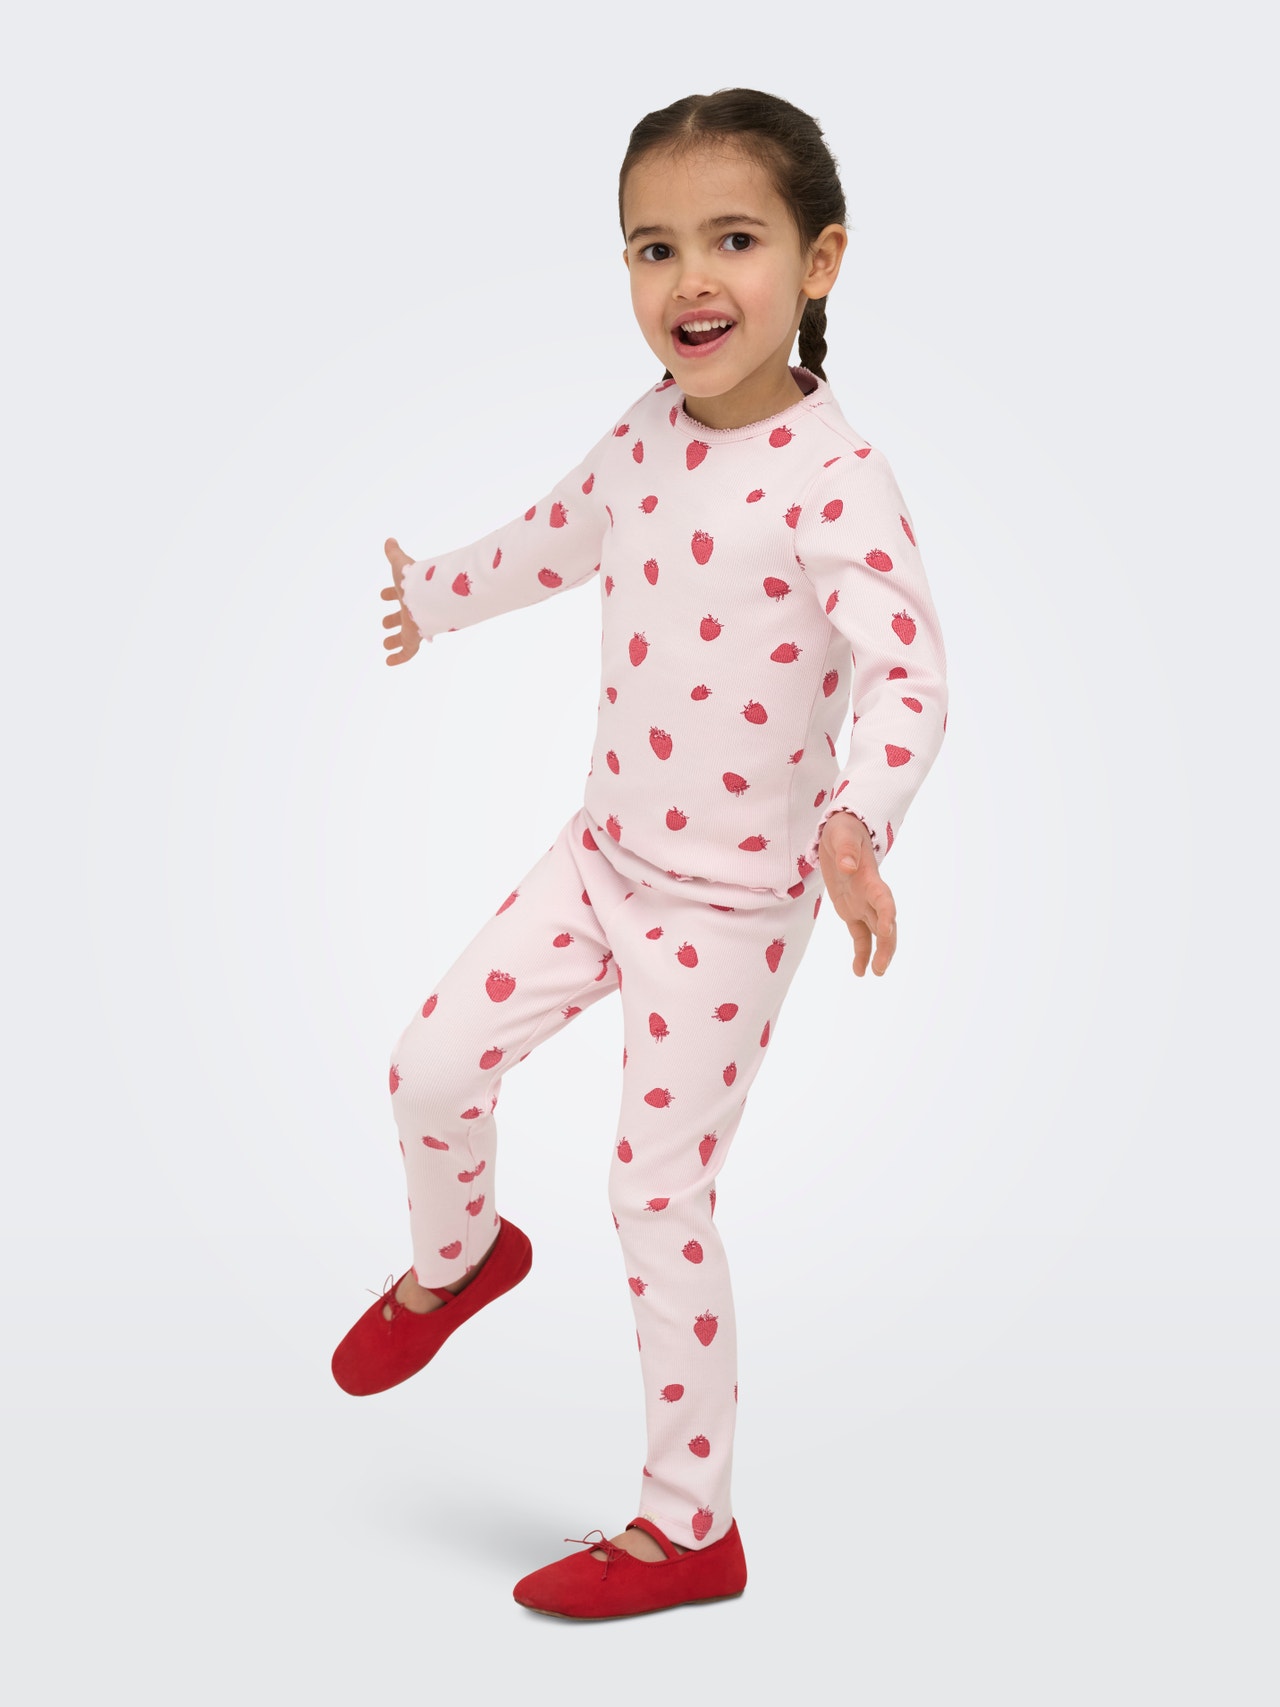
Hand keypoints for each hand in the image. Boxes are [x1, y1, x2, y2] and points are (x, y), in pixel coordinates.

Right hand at [381, 537, 421, 664]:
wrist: (429, 597)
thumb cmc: (414, 581)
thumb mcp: (400, 566)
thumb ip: (395, 554)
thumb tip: (390, 540)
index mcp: (409, 594)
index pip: (399, 594)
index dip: (390, 594)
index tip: (382, 595)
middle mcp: (412, 610)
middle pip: (402, 616)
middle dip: (393, 619)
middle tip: (384, 622)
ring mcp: (414, 625)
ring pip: (404, 635)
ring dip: (395, 639)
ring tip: (385, 643)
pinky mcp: (414, 638)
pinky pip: (407, 652)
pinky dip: (398, 658)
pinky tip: (388, 662)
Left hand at [818, 812, 897, 976]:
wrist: (844, 832)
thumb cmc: (845, 830)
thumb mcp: (842, 834)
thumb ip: (846, 849)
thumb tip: (847, 866)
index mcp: (870, 878)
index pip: (883, 898)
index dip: (886, 914)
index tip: (887, 931)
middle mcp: (871, 895)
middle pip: (885, 922)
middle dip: (887, 944)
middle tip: (881, 967)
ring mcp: (863, 904)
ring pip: (877, 933)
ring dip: (879, 953)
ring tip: (876, 973)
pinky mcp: (852, 911)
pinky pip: (860, 936)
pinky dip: (861, 953)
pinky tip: (859, 972)